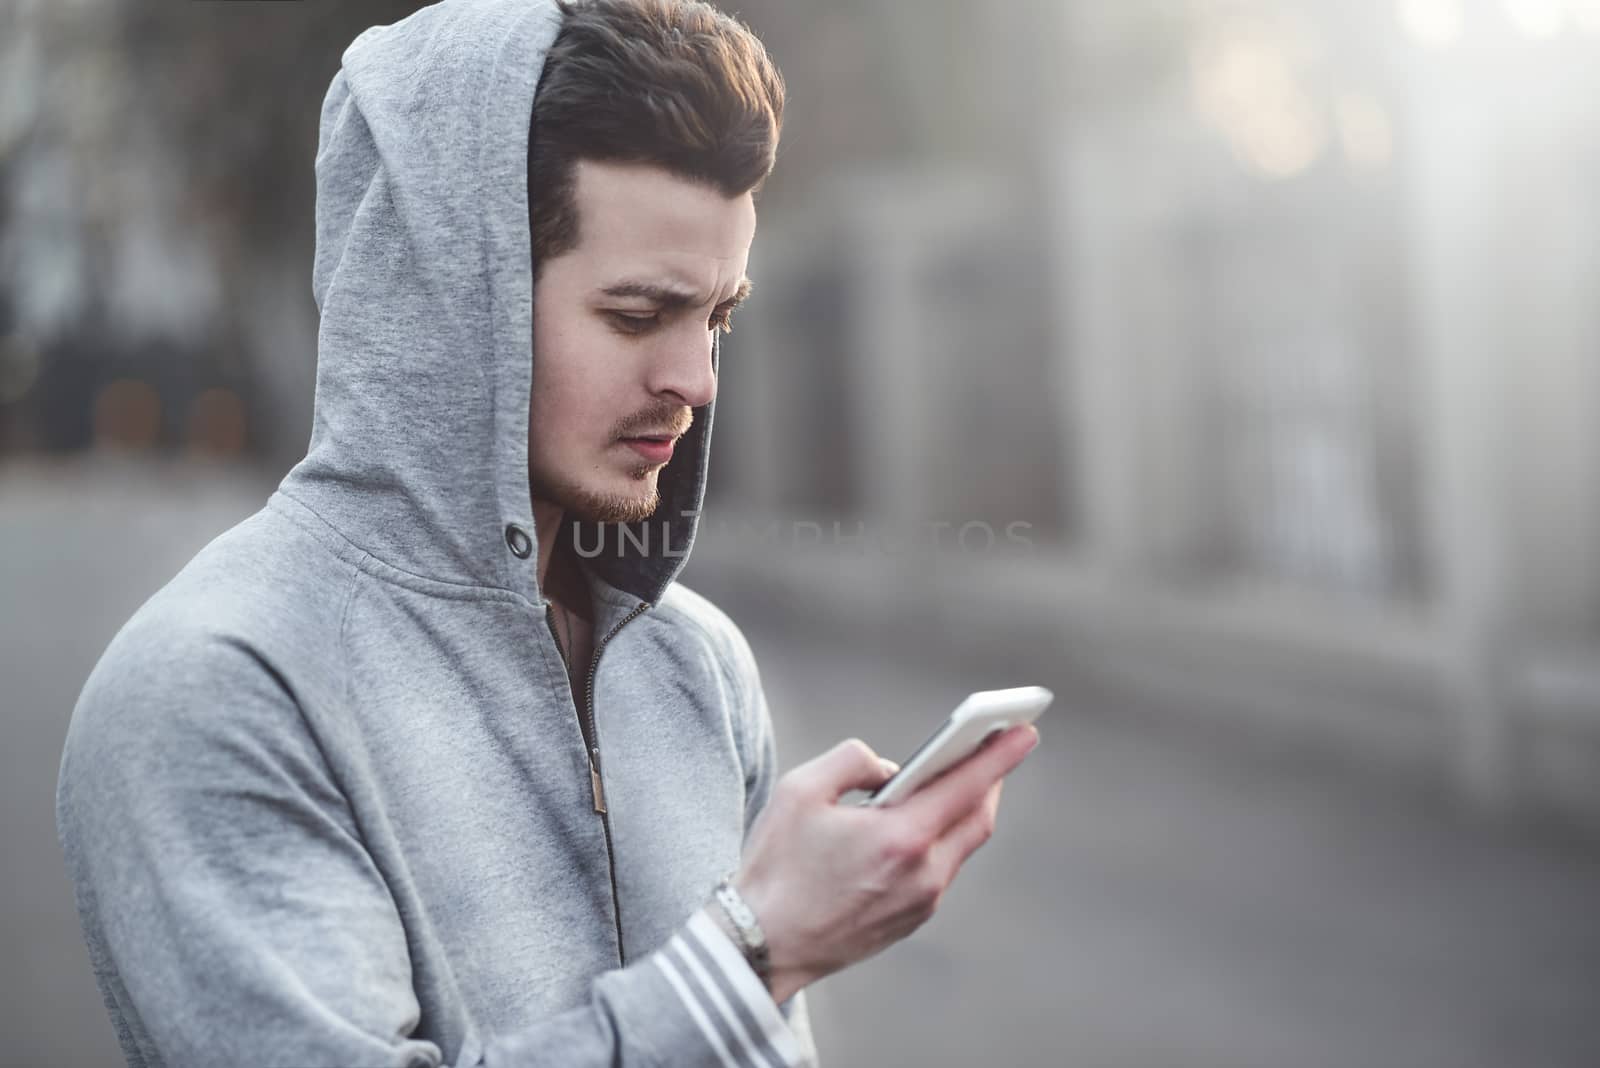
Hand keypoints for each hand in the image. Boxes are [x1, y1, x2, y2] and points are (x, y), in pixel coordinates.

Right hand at [733, 723, 1037, 1002]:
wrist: (762, 946)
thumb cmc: (777, 867)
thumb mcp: (801, 791)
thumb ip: (852, 760)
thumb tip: (889, 769)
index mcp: (900, 838)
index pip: (967, 786)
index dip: (1000, 755)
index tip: (1026, 730)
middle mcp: (922, 874)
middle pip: (977, 819)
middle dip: (990, 779)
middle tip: (995, 746)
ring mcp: (920, 902)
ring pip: (960, 847)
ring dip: (964, 809)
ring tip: (959, 778)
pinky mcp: (910, 920)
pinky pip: (940, 870)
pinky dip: (941, 838)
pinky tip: (924, 821)